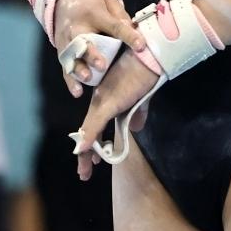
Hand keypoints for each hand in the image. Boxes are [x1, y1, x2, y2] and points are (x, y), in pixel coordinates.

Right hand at [54, 0, 146, 95]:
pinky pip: (65, 66)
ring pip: (72, 56)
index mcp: (94, 13)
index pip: (113, 25)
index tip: (141, 46)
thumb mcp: (108, 0)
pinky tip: (78, 92)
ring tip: (88, 78)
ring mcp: (67, 39)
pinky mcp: (61, 50)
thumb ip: (120, 15)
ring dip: (79, 68)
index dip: (128, 35)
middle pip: (84, 41)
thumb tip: (132, 29)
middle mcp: (77, 26)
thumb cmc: (92, 0)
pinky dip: (70, 80)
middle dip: (92, 54)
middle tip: (103, 65)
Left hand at [71, 48, 158, 179]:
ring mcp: (104, 101)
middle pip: (90, 132)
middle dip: (85, 155)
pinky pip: (96, 122)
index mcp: (107, 101)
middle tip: (84, 174)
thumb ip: (137, 113)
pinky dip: (89, 137)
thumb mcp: (140, 99)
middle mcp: (101, 102)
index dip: (92, 145)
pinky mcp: (109, 101)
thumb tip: (136, 129)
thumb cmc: (143, 74)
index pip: (96, 127)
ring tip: (85, 169)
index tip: (92, 163)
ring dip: (86, 152)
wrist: (148, 56)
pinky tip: (82, 149)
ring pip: (90, 131)